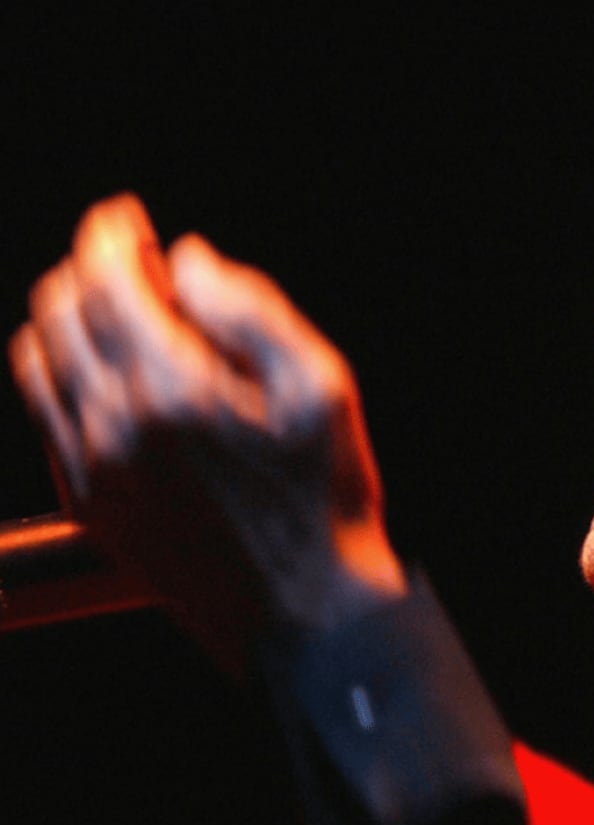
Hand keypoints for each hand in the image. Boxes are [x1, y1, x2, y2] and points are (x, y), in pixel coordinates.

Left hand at [9, 195, 405, 671]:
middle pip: (59, 307)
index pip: (106, 278)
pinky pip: (44, 412)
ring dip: (66, 317)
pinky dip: (63, 373)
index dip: (110, 233)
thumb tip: (188, 261)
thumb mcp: (321, 385)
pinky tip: (111, 374)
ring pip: (37, 356)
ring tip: (115, 313)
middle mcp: (113, 421)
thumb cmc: (325, 492)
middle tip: (131, 261)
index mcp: (173, 385)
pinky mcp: (88, 500)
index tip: (124, 218)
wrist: (305, 606)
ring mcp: (90, 466)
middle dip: (88, 268)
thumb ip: (251, 308)